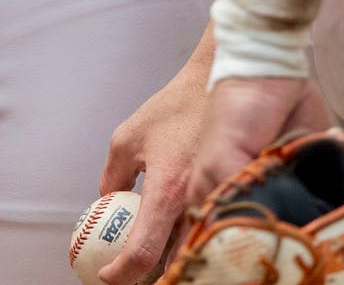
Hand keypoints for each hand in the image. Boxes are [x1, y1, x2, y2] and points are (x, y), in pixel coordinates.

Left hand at [99, 46, 333, 282]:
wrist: (230, 79)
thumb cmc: (178, 104)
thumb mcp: (130, 137)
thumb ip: (114, 174)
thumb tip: (106, 200)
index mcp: (169, 190)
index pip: (144, 252)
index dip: (122, 273)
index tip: (109, 277)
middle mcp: (199, 203)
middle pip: (175, 261)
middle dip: (152, 275)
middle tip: (134, 275)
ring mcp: (222, 199)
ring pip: (197, 246)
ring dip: (177, 257)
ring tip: (156, 262)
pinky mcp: (237, 192)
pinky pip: (213, 224)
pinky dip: (197, 235)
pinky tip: (186, 236)